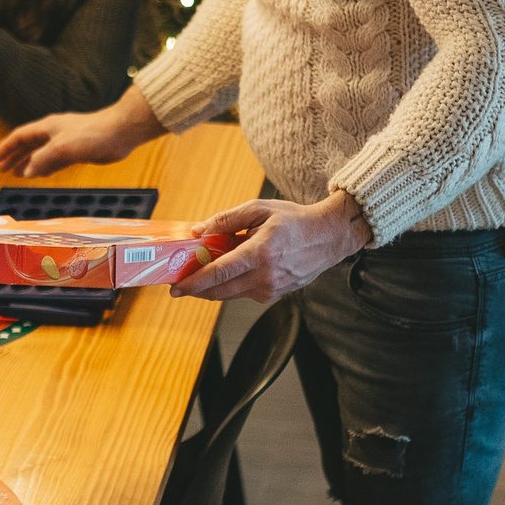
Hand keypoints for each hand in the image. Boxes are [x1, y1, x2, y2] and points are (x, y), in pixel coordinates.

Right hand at [0, 86, 165, 177]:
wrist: (120, 132)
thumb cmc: (92, 134)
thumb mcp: (61, 148)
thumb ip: (42, 159)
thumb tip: (27, 171)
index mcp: (47, 127)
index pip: (20, 136)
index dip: (6, 147)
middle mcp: (54, 132)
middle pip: (28, 144)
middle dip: (14, 156)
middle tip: (3, 168)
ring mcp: (66, 141)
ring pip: (41, 153)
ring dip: (29, 163)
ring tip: (17, 173)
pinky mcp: (78, 151)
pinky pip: (55, 160)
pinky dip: (45, 167)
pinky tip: (41, 174)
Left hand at [172, 190, 374, 301]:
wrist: (328, 237)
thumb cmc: (294, 221)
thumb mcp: (259, 210)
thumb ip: (226, 220)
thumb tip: (198, 231)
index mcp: (260, 253)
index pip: (219, 273)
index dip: (194, 282)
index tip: (176, 287)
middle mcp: (265, 276)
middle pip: (219, 290)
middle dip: (196, 290)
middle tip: (179, 285)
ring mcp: (271, 289)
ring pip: (230, 295)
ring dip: (211, 288)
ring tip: (199, 276)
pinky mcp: (274, 294)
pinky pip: (244, 293)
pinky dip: (230, 286)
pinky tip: (226, 273)